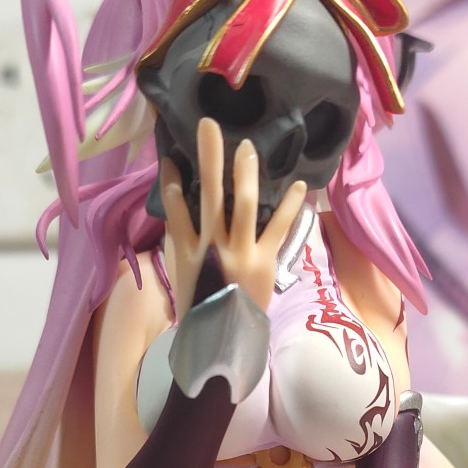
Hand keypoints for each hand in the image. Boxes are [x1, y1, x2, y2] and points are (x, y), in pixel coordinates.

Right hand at [161, 117, 305, 317]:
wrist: (223, 341)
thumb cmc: (201, 303)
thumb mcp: (183, 272)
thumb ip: (181, 238)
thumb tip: (177, 204)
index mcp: (187, 251)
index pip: (174, 208)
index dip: (170, 182)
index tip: (170, 158)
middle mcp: (211, 247)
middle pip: (208, 194)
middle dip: (209, 157)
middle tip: (210, 125)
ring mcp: (240, 253)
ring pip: (242, 205)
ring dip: (245, 173)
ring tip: (248, 148)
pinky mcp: (265, 262)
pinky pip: (278, 228)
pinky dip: (289, 206)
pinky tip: (298, 185)